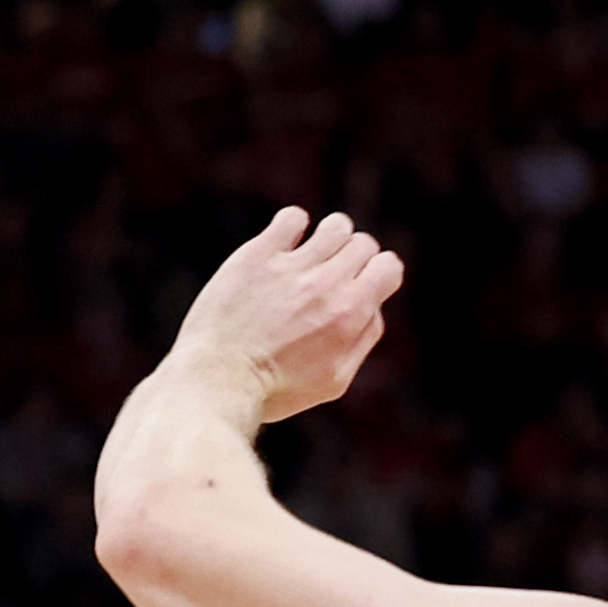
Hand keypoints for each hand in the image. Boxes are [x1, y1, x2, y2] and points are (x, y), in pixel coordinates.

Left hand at [171, 208, 404, 424]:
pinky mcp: (257, 256)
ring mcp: (291, 266)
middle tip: (333, 276)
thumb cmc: (277, 388)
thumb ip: (363, 339)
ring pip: (336, 226)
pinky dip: (295, 225)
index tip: (363, 285)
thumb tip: (372, 306)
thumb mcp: (336, 379)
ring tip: (313, 255)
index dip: (380, 274)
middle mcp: (326, 285)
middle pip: (364, 244)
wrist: (218, 378)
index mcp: (351, 314)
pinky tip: (286, 243)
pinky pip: (292, 218)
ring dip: (332, 237)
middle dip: (356, 258)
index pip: (390, 266)